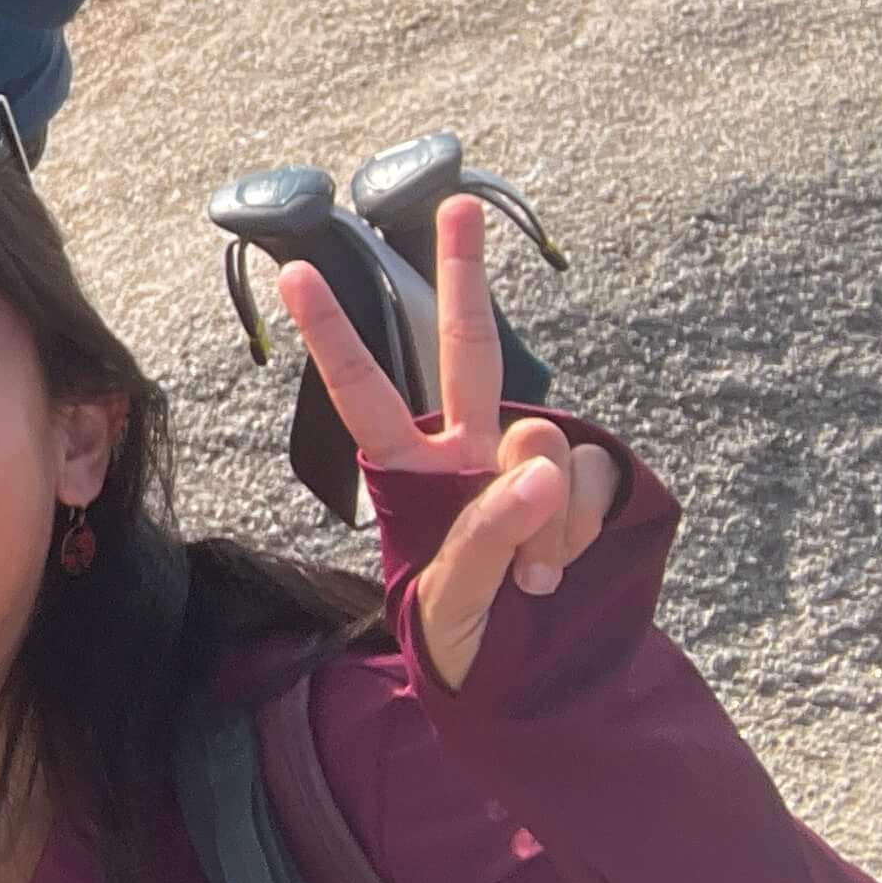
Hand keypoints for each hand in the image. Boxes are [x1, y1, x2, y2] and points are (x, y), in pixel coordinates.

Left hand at [275, 195, 616, 692]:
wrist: (534, 679)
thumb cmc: (463, 639)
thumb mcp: (449, 600)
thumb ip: (486, 534)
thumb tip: (540, 464)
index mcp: (409, 470)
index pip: (360, 392)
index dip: (330, 334)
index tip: (292, 274)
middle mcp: (467, 450)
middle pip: (465, 349)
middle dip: (464, 275)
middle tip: (456, 203)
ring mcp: (530, 463)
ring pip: (542, 444)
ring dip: (544, 519)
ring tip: (531, 578)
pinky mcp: (586, 484)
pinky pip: (589, 480)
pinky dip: (582, 527)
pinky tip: (566, 566)